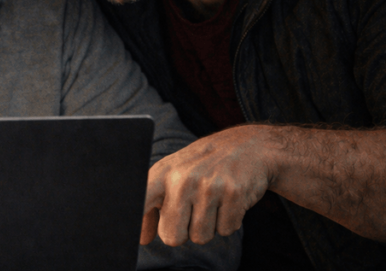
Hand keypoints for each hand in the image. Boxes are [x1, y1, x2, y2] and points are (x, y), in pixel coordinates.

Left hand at [140, 125, 272, 245]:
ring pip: (200, 237)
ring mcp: (209, 186)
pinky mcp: (234, 194)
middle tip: (191, 212)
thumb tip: (140, 239)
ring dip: (207, 227)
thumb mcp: (173, 176)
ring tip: (212, 202)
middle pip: (171, 237)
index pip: (140, 203)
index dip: (137, 223)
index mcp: (163, 173)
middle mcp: (183, 179)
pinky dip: (228, 222)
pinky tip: (228, 201)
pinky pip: (225, 230)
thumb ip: (153, 206)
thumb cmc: (202, 166)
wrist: (248, 146)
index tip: (138, 237)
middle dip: (182, 232)